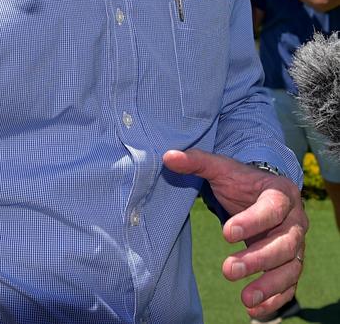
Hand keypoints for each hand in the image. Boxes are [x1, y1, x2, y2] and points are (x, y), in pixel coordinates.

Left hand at [163, 148, 307, 319]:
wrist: (261, 192)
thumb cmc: (241, 182)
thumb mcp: (221, 169)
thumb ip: (197, 161)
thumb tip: (168, 157)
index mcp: (281, 194)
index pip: (271, 209)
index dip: (251, 222)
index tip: (225, 233)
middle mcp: (295, 221)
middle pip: (285, 244)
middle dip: (258, 259)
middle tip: (228, 270)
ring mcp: (296, 245)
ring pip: (291, 268)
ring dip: (270, 286)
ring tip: (245, 299)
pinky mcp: (291, 264)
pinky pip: (290, 286)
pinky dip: (275, 300)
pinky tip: (254, 310)